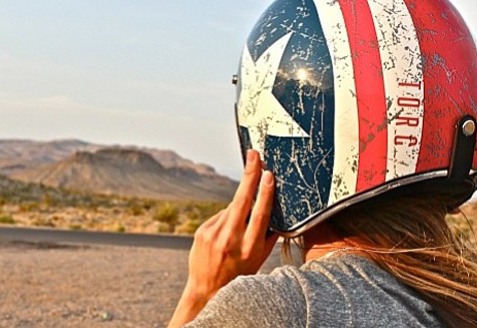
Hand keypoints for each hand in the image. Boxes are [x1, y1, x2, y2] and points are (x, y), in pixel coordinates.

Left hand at [168, 149, 278, 326]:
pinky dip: (227, 219)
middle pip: (241, 201)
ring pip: (231, 208)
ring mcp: (213, 235)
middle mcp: (231, 240)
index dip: (265, 193)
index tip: (268, 174)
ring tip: (238, 230)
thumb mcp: (259, 259)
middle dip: (249, 175)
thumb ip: (268, 235)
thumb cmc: (240, 274)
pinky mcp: (202, 232)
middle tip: (253, 154)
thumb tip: (274, 208)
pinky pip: (220, 216)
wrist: (207, 289)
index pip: (259, 215)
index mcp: (250, 249)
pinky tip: (226, 235)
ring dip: (239, 207)